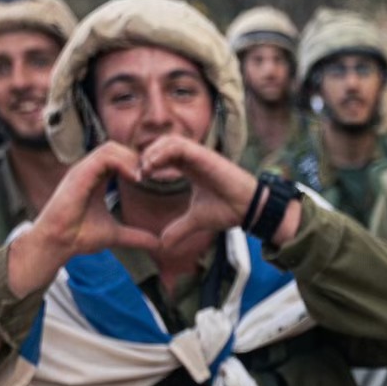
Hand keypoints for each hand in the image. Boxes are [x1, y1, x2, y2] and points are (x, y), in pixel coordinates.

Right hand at [7, 142, 161, 297]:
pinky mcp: (79, 174)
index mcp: (96, 178)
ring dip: (131, 159)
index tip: (154, 181)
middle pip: (117, 148)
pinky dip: (122, 163)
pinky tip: (135, 178)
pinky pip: (104, 157)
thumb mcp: (116, 235)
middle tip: (153, 176)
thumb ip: (136, 236)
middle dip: (137, 159)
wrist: (59, 243)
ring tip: (144, 177)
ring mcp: (83, 170)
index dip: (137, 164)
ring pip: (111, 148)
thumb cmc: (79, 236)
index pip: (119, 158)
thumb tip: (158, 245)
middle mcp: (89, 170)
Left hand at [139, 137, 302, 251]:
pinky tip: (154, 166)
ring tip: (144, 169)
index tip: (139, 180)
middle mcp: (193, 158)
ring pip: (168, 141)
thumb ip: (179, 229)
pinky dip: (163, 152)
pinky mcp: (204, 154)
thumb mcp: (196, 220)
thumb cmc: (227, 210)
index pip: (163, 156)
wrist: (248, 209)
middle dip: (146, 156)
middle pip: (162, 145)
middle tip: (138, 174)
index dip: (149, 164)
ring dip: (152, 152)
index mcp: (190, 168)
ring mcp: (198, 154)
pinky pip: (178, 146)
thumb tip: (163, 244)